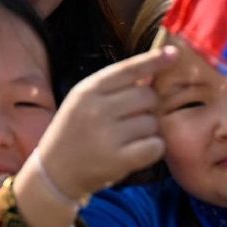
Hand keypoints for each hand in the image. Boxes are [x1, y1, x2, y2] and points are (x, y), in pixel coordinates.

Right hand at [35, 43, 174, 200]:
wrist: (54, 173)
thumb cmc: (74, 132)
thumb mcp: (82, 101)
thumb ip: (113, 87)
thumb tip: (152, 72)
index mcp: (87, 90)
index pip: (127, 69)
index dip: (152, 60)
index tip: (173, 53)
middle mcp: (96, 110)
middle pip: (147, 96)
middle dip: (148, 106)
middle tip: (132, 118)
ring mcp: (107, 136)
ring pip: (153, 122)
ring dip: (148, 129)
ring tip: (128, 138)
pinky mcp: (118, 161)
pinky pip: (155, 146)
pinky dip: (153, 148)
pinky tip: (137, 151)